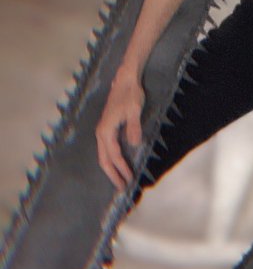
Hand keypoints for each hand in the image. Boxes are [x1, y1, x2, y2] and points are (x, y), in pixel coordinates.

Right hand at [95, 69, 143, 190]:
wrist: (125, 80)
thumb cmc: (130, 94)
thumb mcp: (134, 110)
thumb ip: (133, 127)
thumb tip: (134, 144)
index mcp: (106, 130)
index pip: (113, 155)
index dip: (121, 169)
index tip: (129, 179)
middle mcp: (101, 133)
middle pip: (104, 159)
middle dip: (113, 175)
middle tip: (122, 188)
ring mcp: (103, 131)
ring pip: (104, 155)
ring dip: (111, 169)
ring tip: (120, 180)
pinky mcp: (106, 128)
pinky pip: (107, 149)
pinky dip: (111, 160)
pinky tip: (118, 164)